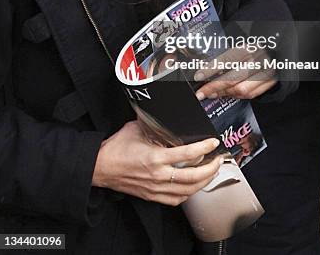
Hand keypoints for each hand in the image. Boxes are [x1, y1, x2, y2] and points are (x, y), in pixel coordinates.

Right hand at [92, 121, 221, 205]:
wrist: (101, 167)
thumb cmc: (116, 148)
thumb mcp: (137, 129)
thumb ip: (156, 126)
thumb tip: (169, 119)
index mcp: (155, 157)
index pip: (187, 154)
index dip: (204, 148)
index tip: (213, 143)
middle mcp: (158, 175)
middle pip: (193, 177)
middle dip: (211, 169)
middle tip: (218, 160)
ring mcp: (156, 188)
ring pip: (187, 190)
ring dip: (203, 182)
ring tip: (211, 173)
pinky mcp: (152, 195)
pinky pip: (176, 199)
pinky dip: (189, 193)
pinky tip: (194, 187)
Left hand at [194, 46, 276, 99]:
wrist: (277, 51)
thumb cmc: (253, 49)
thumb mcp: (240, 46)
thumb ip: (226, 56)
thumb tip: (205, 70)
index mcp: (248, 47)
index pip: (227, 59)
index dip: (211, 69)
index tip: (198, 76)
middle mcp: (258, 60)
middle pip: (233, 78)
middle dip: (214, 87)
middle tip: (201, 93)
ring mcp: (266, 72)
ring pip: (241, 89)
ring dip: (224, 93)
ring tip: (213, 93)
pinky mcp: (270, 83)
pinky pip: (250, 94)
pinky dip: (236, 96)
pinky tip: (227, 93)